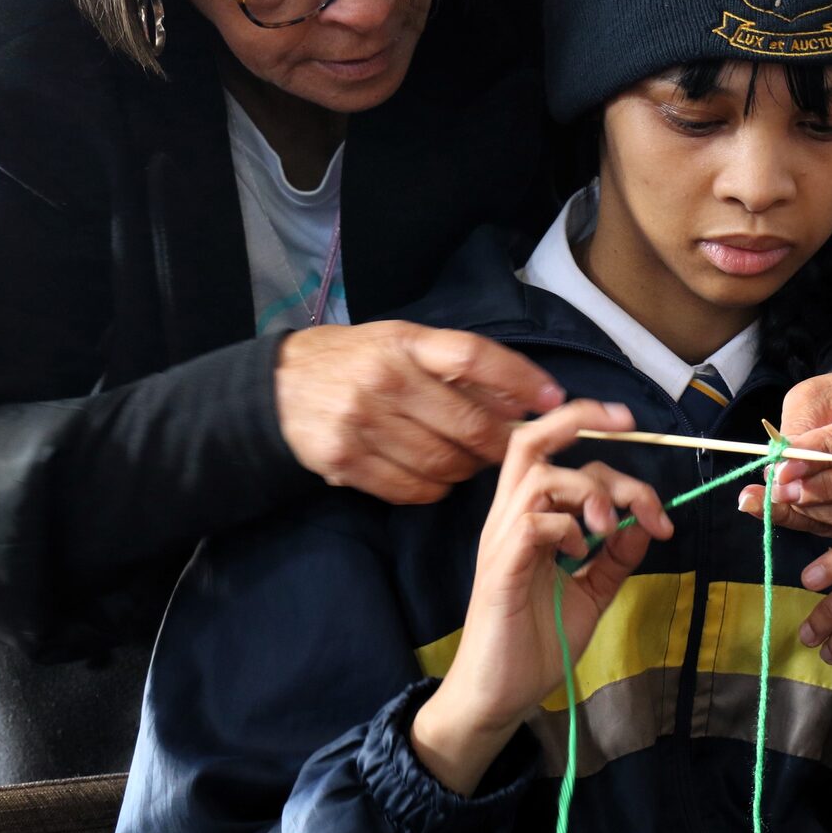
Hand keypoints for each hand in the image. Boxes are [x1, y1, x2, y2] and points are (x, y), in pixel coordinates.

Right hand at [274, 322, 564, 502]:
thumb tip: (521, 398)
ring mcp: (363, 424)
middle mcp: (384, 381)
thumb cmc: (354, 360)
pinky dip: (435, 488)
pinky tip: (433, 473)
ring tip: (466, 458)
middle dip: (500, 442)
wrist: (278, 387)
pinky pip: (414, 489)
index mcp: (402, 343)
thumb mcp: (400, 344)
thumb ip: (453, 367)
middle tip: (510, 446)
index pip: (473, 356)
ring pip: (446, 463)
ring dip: (469, 468)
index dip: (519, 379)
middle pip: (468, 424)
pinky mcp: (347, 462)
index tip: (553, 397)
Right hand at [410, 400, 672, 793]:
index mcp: (528, 515)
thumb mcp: (591, 592)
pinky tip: (581, 553)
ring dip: (588, 491)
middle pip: (533, 441)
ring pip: (539, 475)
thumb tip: (643, 522)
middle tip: (639, 476)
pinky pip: (531, 521)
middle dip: (585, 428)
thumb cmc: (536, 643)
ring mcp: (501, 539)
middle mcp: (509, 516)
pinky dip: (567, 527)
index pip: (548, 446)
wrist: (499, 697)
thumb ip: (615, 557)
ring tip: (610, 528)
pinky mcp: (501, 568)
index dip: (586, 423)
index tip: (633, 424)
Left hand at [737, 373, 831, 538]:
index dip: (823, 456)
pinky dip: (823, 521)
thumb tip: (781, 469)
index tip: (783, 468)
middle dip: (825, 489)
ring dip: (820, 509)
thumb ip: (799, 428)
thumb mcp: (814, 397)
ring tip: (782, 498)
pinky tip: (792, 511)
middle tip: (781, 490)